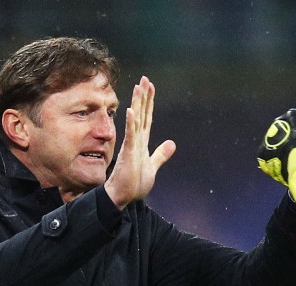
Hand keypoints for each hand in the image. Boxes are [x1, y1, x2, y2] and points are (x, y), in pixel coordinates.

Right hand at [104, 76, 175, 208]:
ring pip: (135, 119)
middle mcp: (136, 140)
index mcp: (141, 142)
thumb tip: (172, 143)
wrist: (123, 196)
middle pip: (141, 113)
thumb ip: (161, 154)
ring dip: (137, 103)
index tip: (150, 87)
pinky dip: (131, 123)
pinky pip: (130, 135)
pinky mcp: (128, 153)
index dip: (149, 102)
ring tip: (138, 87)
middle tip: (145, 79)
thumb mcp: (152, 166)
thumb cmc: (134, 183)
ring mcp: (131, 145)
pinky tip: (131, 110)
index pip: (146, 117)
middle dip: (143, 96)